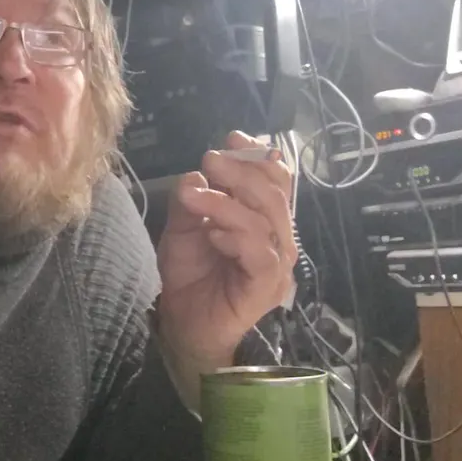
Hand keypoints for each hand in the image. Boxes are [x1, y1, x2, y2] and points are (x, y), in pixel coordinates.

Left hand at [156, 130, 296, 364]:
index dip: (258, 156)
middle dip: (242, 171)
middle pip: (274, 195)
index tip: (232, 138)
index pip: (276, 180)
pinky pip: (261, 254)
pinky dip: (237, 238)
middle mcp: (278, 238)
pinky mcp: (268, 287)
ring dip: (228, 203)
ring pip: (266, 221)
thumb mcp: (183, 226)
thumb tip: (196, 174)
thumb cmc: (190, 273)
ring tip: (196, 197)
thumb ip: (192, 200)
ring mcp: (277, 263)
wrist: (183, 322)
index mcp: (263, 218)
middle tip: (211, 161)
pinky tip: (213, 234)